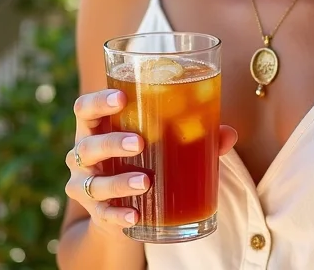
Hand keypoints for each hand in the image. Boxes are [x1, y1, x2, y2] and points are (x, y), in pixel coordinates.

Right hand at [65, 88, 237, 235]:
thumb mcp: (159, 141)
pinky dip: (119, 215)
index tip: (122, 98)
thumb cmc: (142, 158)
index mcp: (98, 126)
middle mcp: (84, 154)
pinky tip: (135, 216)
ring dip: (120, 182)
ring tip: (146, 182)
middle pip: (87, 145)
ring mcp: (86, 184)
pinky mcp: (96, 213)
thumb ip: (193, 133)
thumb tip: (228, 133)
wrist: (121, 206)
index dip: (99, 101)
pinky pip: (103, 215)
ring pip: (94, 182)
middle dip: (112, 142)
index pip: (85, 108)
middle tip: (139, 142)